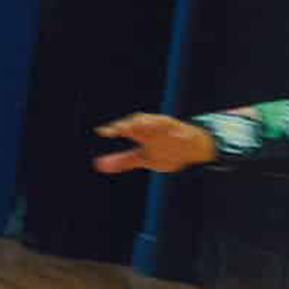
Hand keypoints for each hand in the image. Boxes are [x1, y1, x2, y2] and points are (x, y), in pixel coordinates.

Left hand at [94, 115, 216, 174]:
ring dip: (152, 123)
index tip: (103, 132)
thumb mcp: (142, 158)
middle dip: (131, 124)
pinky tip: (178, 136)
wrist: (190, 148)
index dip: (115, 129)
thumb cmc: (163, 151)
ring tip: (141, 124)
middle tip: (121, 128)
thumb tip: (98, 165)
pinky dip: (180, 133)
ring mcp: (169, 130)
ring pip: (159, 122)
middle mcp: (153, 128)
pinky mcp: (185, 133)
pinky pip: (183, 132)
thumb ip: (122, 161)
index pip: (126, 128)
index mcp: (142, 133)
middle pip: (140, 122)